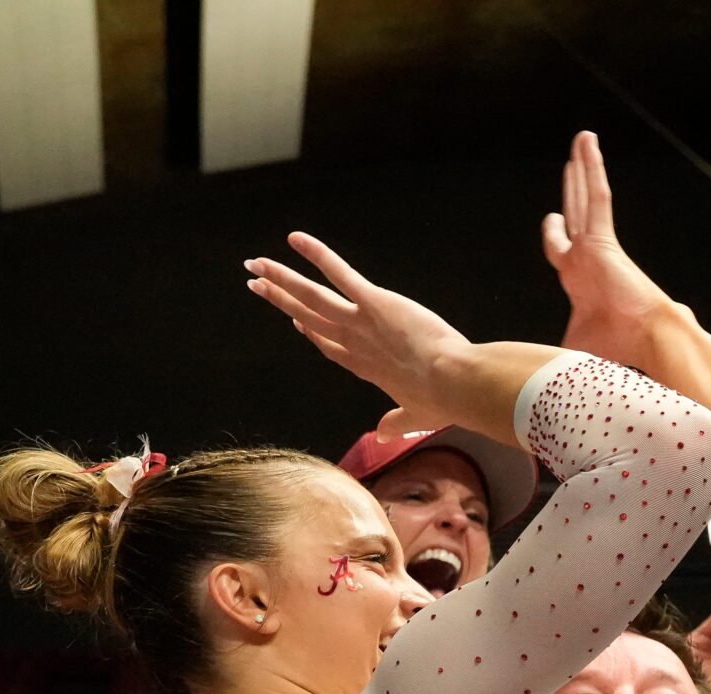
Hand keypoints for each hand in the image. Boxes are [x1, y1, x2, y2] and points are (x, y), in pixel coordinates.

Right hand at [245, 235, 480, 439]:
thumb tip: (383, 436)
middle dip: (281, 300)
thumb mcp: (417, 416)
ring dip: (281, 279)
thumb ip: (396, 423)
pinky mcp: (373, 301)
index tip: (296, 320)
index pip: (330, 346)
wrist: (454, 382)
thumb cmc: (442, 400)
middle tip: (256, 285)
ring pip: (312, 296)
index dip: (311, 331)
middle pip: (309, 318)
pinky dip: (317, 255)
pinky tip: (296, 239)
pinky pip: (339, 273)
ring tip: (256, 265)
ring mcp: (359, 322)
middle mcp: (353, 343)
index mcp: (364, 367)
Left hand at [544, 131, 673, 363]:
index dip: (557, 235)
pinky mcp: (604, 238)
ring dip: (582, 168)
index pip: (565, 251)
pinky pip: (597, 195)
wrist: (647, 343)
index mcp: (583, 284)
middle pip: (575, 216)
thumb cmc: (616, 352)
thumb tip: (533, 378)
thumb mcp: (571, 349)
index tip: (553, 223)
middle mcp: (589, 261)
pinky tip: (587, 143)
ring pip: (586, 198)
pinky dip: (592, 168)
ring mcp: (596, 247)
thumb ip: (554, 351)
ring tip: (582, 140)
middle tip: (568, 168)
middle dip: (572, 192)